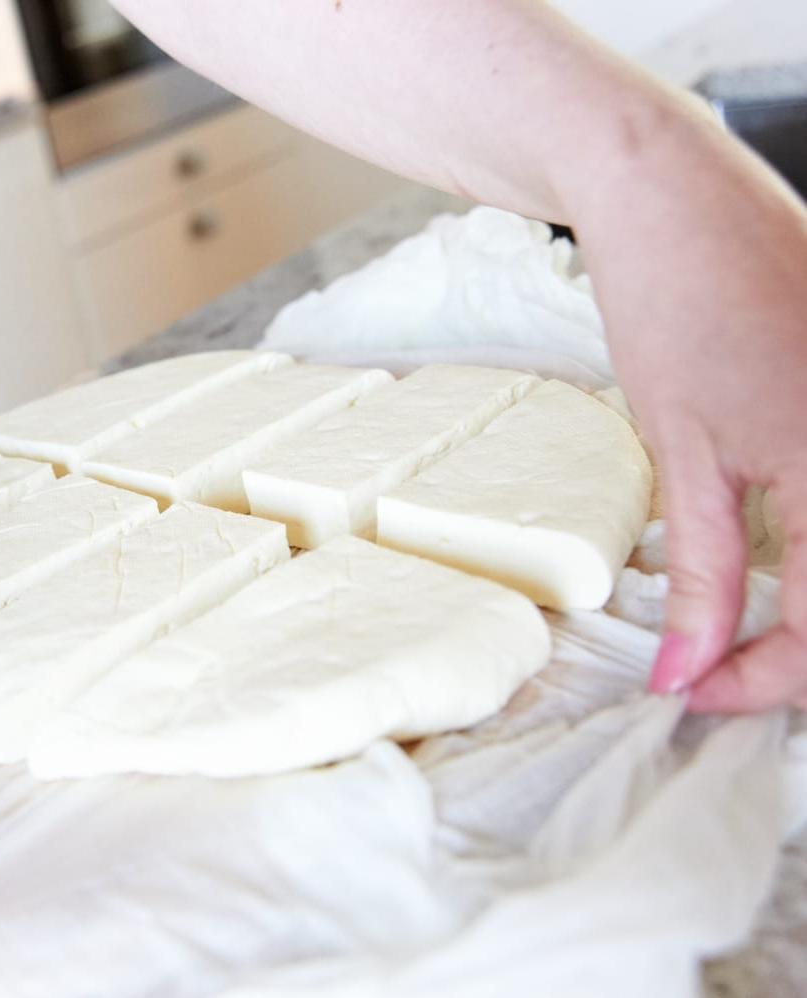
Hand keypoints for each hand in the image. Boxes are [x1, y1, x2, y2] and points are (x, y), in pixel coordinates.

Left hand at [567, 111, 806, 711]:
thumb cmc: (672, 306)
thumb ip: (700, 573)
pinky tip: (785, 560)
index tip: (696, 692)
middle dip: (800, 653)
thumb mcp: (682, 454)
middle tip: (726, 667)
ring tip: (749, 629)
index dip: (764, 681)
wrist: (676, 196)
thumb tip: (689, 670)